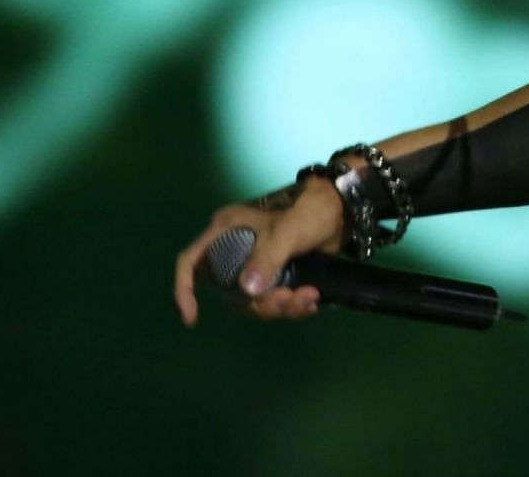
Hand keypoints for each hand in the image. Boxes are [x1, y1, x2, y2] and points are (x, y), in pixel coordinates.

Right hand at [173, 177, 347, 326]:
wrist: (343, 210)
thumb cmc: (309, 211)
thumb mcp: (287, 232)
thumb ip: (267, 258)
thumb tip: (249, 291)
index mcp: (226, 231)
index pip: (191, 261)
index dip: (184, 289)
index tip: (193, 318)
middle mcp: (235, 249)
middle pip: (232, 292)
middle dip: (262, 303)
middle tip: (292, 298)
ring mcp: (256, 264)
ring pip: (255, 300)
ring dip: (281, 306)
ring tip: (310, 298)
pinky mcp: (276, 274)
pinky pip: (274, 299)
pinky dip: (291, 305)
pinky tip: (311, 301)